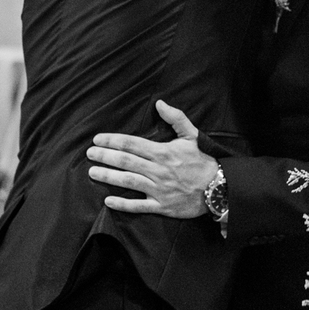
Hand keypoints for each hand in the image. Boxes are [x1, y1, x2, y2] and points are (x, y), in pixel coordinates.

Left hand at [87, 100, 218, 218]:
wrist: (219, 188)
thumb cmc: (204, 160)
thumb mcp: (193, 135)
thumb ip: (176, 118)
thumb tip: (160, 103)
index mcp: (163, 152)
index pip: (132, 144)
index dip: (112, 140)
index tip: (98, 139)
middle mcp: (158, 170)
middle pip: (125, 161)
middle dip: (104, 156)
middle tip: (89, 153)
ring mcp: (159, 189)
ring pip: (128, 181)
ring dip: (108, 177)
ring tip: (92, 172)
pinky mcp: (161, 205)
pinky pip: (138, 206)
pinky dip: (122, 204)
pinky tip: (108, 201)